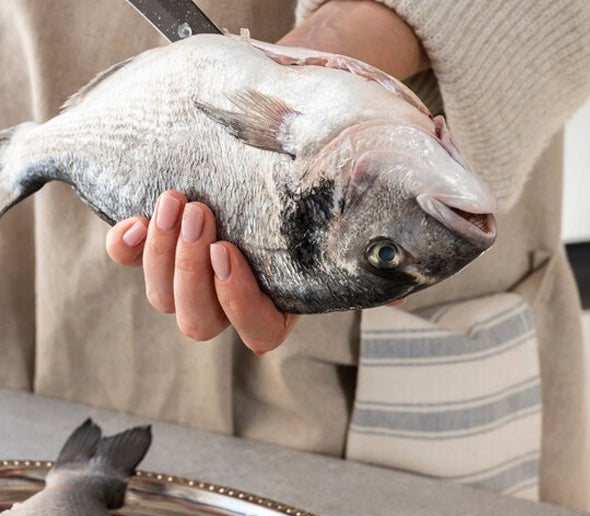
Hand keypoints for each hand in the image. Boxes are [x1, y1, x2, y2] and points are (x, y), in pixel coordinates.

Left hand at [105, 2, 424, 347]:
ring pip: (163, 298)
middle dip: (190, 273)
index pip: (260, 333)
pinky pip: (130, 260)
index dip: (240, 304)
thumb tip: (464, 211)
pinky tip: (131, 217)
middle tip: (199, 210)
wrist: (297, 108)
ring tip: (176, 197)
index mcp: (285, 296)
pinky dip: (125, 245)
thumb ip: (403, 204)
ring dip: (161, 253)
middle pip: (199, 323)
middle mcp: (235, 292)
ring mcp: (195, 268)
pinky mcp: (162, 238)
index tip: (230, 253)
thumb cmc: (336, 147)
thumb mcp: (375, 173)